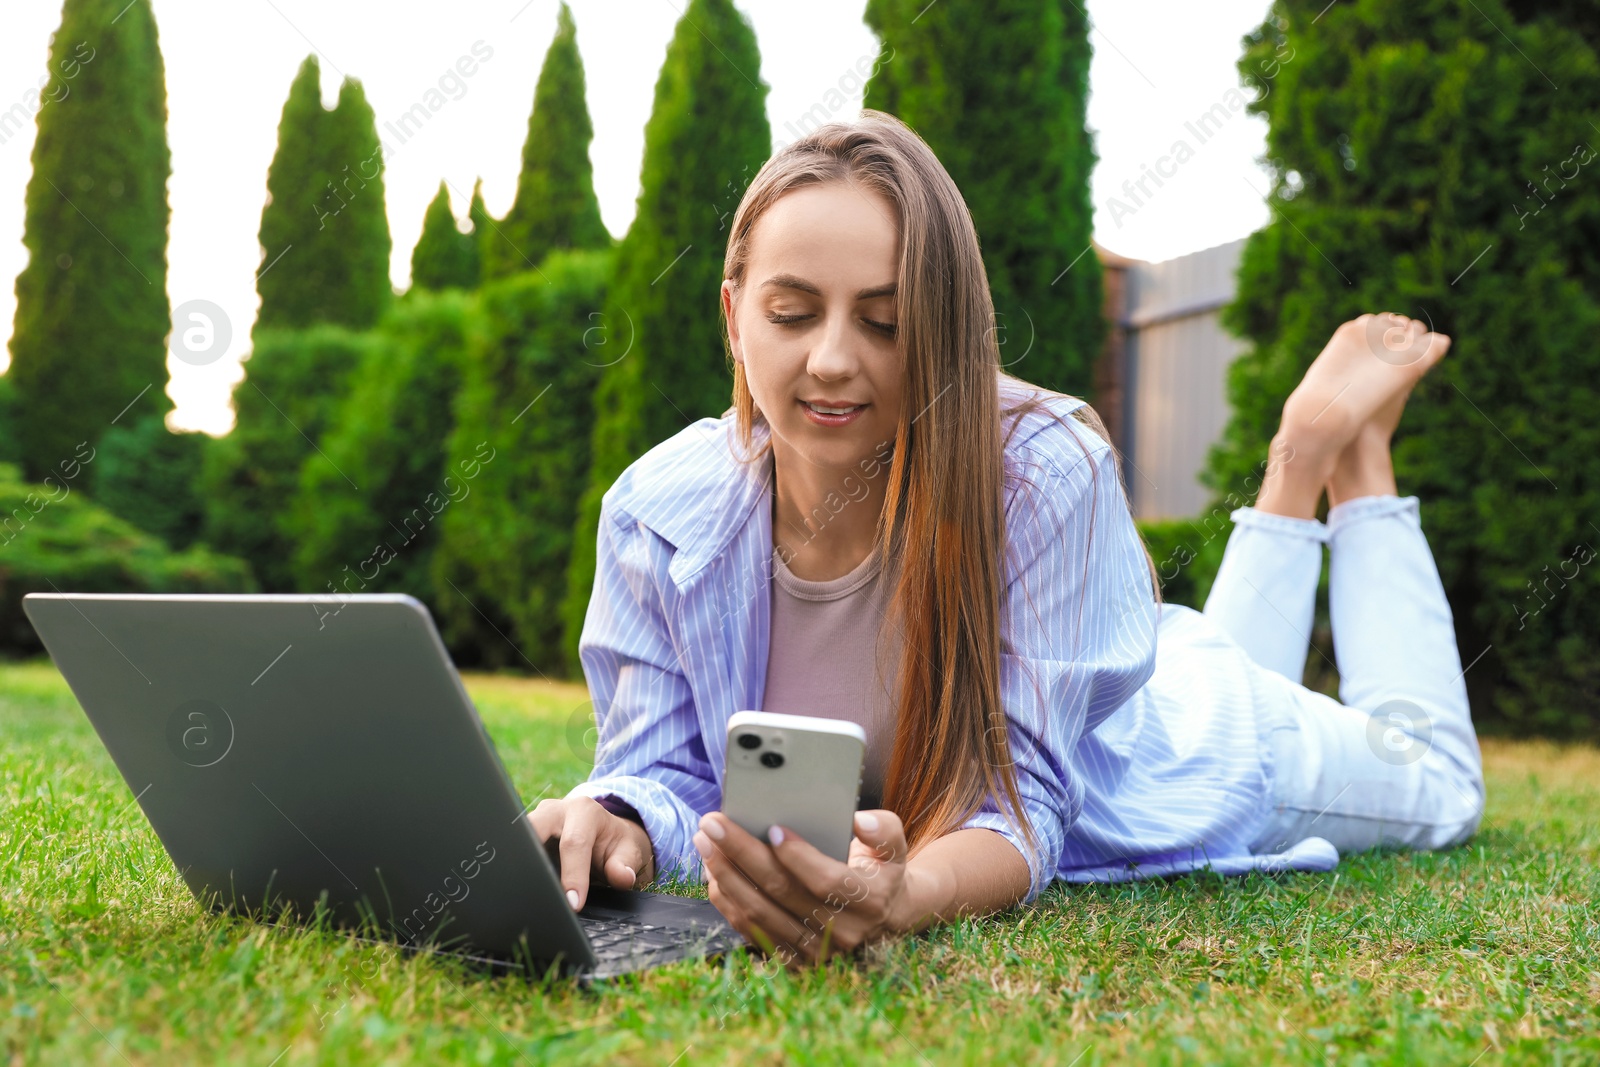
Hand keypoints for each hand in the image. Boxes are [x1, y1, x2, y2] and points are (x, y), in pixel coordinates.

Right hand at [527, 796, 654, 910]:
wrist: (604, 833)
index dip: (573, 875)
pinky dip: (515, 866)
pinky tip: (517, 887)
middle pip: (534, 829)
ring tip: (523, 893)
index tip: (573, 904)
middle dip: (532, 858)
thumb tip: (622, 877)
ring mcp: (536, 820)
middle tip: (535, 892)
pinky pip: (515, 848)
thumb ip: (625, 865)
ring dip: (519, 863)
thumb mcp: (628, 852)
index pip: (573, 843)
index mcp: (584, 811)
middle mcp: (556, 810)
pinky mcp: (525, 834)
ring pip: (518, 837)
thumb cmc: (613, 844)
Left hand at [692, 808, 914, 967]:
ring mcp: (814, 951)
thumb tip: (859, 821)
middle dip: (742, 853)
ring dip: (725, 875)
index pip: (827, 880)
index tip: (770, 827)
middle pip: (781, 893)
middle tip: (713, 822)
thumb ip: (883, 830)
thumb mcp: (894, 846)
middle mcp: (842, 933)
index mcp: (870, 902)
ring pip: (758, 913)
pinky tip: (712, 870)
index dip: (797, 856)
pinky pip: (749, 930)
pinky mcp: (792, 959)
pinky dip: (726, 900)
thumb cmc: (880, 870)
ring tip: (705, 841)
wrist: (881, 917)